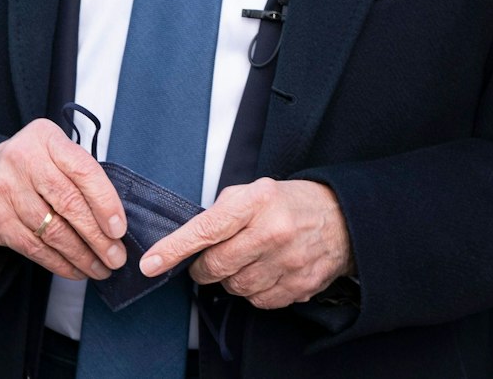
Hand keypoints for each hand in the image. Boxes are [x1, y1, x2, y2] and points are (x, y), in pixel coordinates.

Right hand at [0, 118, 127, 281]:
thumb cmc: (23, 169)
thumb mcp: (48, 153)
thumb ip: (77, 172)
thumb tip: (115, 216)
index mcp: (44, 138)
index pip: (83, 170)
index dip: (106, 202)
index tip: (119, 227)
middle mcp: (23, 160)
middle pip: (70, 203)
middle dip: (99, 237)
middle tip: (116, 256)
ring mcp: (6, 190)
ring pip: (55, 231)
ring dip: (83, 256)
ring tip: (101, 268)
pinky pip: (36, 248)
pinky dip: (60, 263)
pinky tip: (76, 269)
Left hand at [140, 178, 352, 309]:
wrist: (342, 218)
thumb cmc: (290, 203)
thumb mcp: (255, 191)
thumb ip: (221, 212)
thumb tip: (189, 240)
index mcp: (257, 202)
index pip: (206, 229)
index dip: (174, 249)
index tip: (151, 263)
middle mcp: (273, 232)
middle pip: (216, 266)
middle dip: (203, 268)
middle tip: (209, 261)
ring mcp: (289, 262)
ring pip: (235, 288)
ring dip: (230, 279)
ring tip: (246, 261)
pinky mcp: (300, 286)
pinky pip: (259, 301)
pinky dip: (254, 291)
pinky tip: (265, 272)